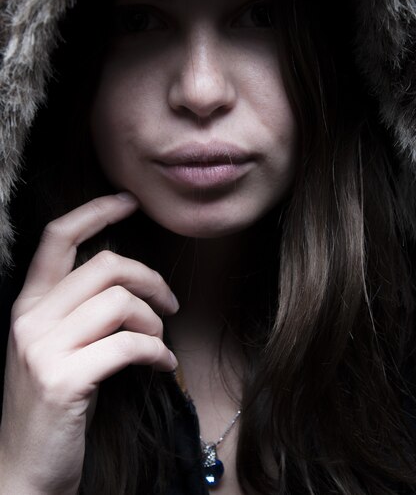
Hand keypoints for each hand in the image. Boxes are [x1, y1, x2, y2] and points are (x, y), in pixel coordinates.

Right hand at [0, 193, 178, 494]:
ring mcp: (43, 349)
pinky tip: (163, 366)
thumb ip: (77, 309)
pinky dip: (157, 353)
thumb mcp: (55, 346)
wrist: (25, 469)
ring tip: (159, 344)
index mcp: (28, 304)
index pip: (57, 237)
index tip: (129, 203)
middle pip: (105, 265)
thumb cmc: (53, 403)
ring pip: (120, 303)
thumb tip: (127, 278)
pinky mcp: (64, 381)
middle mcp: (30, 318)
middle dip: (150, 279)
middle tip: (170, 303)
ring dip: (154, 322)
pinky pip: (129, 346)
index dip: (95, 211)